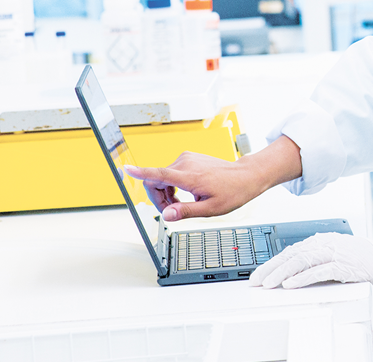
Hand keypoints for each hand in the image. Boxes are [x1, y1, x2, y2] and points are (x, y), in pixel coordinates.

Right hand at [123, 136, 302, 221]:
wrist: (246, 176)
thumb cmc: (232, 192)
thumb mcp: (210, 209)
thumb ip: (186, 211)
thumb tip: (166, 215)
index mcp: (189, 176)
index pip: (158, 173)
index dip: (140, 173)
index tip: (126, 168)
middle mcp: (185, 163)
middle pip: (155, 180)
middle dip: (158, 198)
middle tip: (172, 212)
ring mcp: (187, 158)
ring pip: (162, 177)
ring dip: (166, 193)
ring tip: (182, 204)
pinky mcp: (189, 158)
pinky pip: (171, 172)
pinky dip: (173, 185)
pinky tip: (186, 193)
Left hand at [250, 233, 372, 298]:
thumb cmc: (362, 260)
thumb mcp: (336, 256)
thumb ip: (316, 261)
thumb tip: (290, 275)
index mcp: (323, 239)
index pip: (292, 250)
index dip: (273, 262)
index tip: (258, 274)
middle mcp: (327, 242)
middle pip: (293, 254)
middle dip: (271, 268)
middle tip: (256, 280)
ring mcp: (336, 252)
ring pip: (302, 261)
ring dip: (282, 273)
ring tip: (269, 284)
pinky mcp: (344, 264)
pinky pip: (318, 271)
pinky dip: (302, 278)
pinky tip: (290, 284)